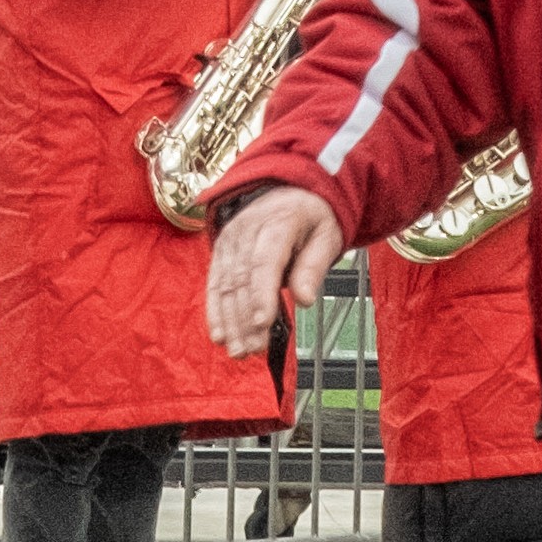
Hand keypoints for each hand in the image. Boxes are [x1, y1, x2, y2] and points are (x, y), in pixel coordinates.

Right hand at [207, 181, 340, 354]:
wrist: (287, 189)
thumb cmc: (312, 217)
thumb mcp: (327, 235)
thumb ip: (314, 267)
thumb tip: (305, 300)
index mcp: (279, 221)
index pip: (264, 261)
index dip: (262, 293)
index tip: (263, 323)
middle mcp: (247, 229)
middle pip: (242, 278)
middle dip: (245, 318)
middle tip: (252, 350)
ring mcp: (230, 240)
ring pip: (226, 284)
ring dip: (230, 321)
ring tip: (238, 352)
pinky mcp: (220, 250)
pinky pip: (214, 282)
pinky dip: (215, 310)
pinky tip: (219, 335)